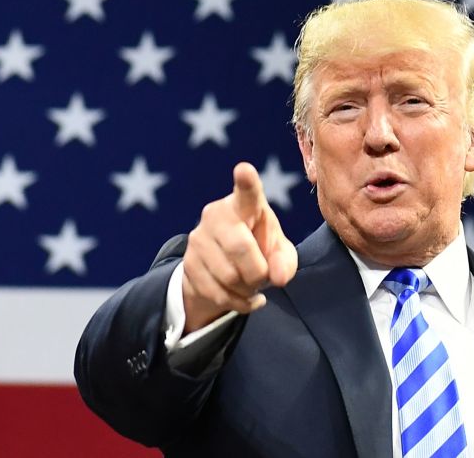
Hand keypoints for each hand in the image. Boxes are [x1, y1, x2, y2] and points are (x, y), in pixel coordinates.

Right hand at [181, 162, 297, 332]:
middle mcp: (217, 215)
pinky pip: (217, 293)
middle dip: (258, 271)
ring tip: (251, 283)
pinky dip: (237, 303)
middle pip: (240, 248)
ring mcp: (198, 238)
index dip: (246, 182)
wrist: (225, 268)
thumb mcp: (281, 254)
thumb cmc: (261, 250)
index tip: (244, 170)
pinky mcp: (187, 264)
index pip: (247, 192)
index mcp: (245, 205)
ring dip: (247, 289)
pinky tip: (244, 297)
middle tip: (263, 276)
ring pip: (229, 276)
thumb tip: (278, 277)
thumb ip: (285, 262)